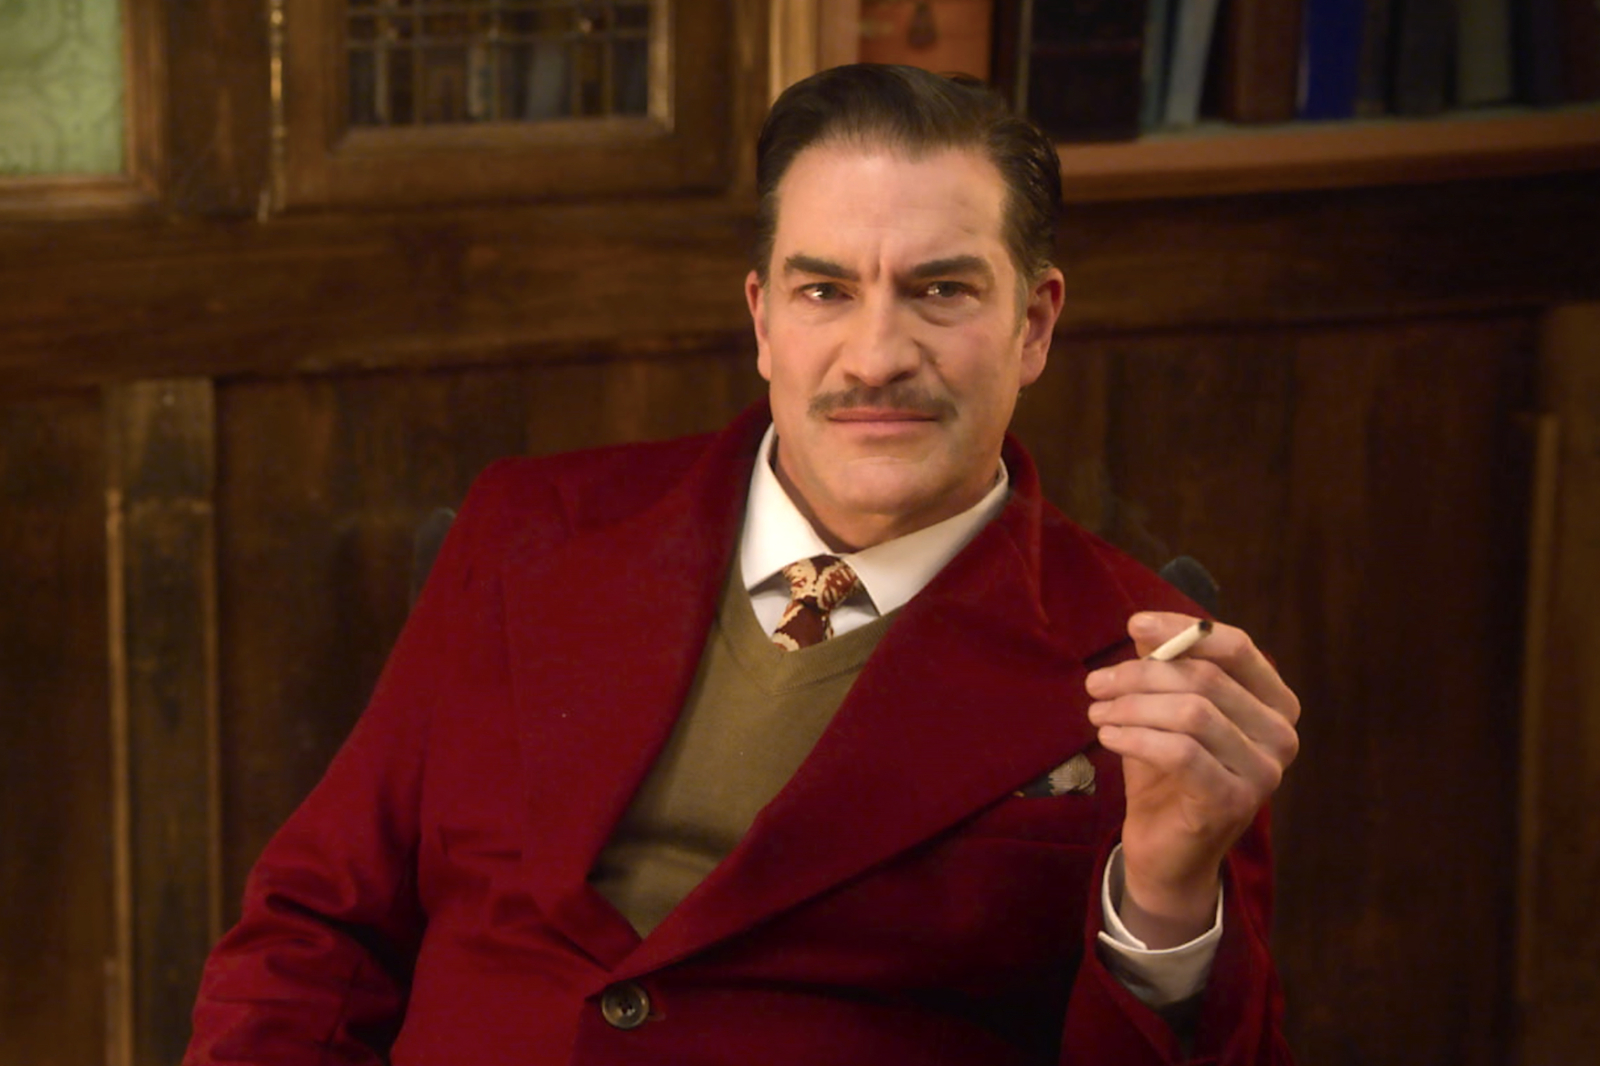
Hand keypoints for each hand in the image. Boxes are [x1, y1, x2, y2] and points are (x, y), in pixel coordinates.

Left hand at [1085, 612, 1300, 947]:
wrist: (1168, 851)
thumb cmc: (1168, 773)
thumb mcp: (1164, 710)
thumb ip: (1164, 667)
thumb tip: (1144, 627)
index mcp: (1275, 703)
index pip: (1236, 647)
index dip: (1183, 630)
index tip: (1133, 625)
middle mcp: (1281, 735)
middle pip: (1206, 678)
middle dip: (1141, 674)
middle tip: (1096, 683)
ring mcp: (1264, 772)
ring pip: (1192, 713)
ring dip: (1132, 706)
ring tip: (1097, 712)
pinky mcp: (1233, 801)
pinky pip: (1179, 752)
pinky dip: (1136, 737)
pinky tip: (1108, 737)